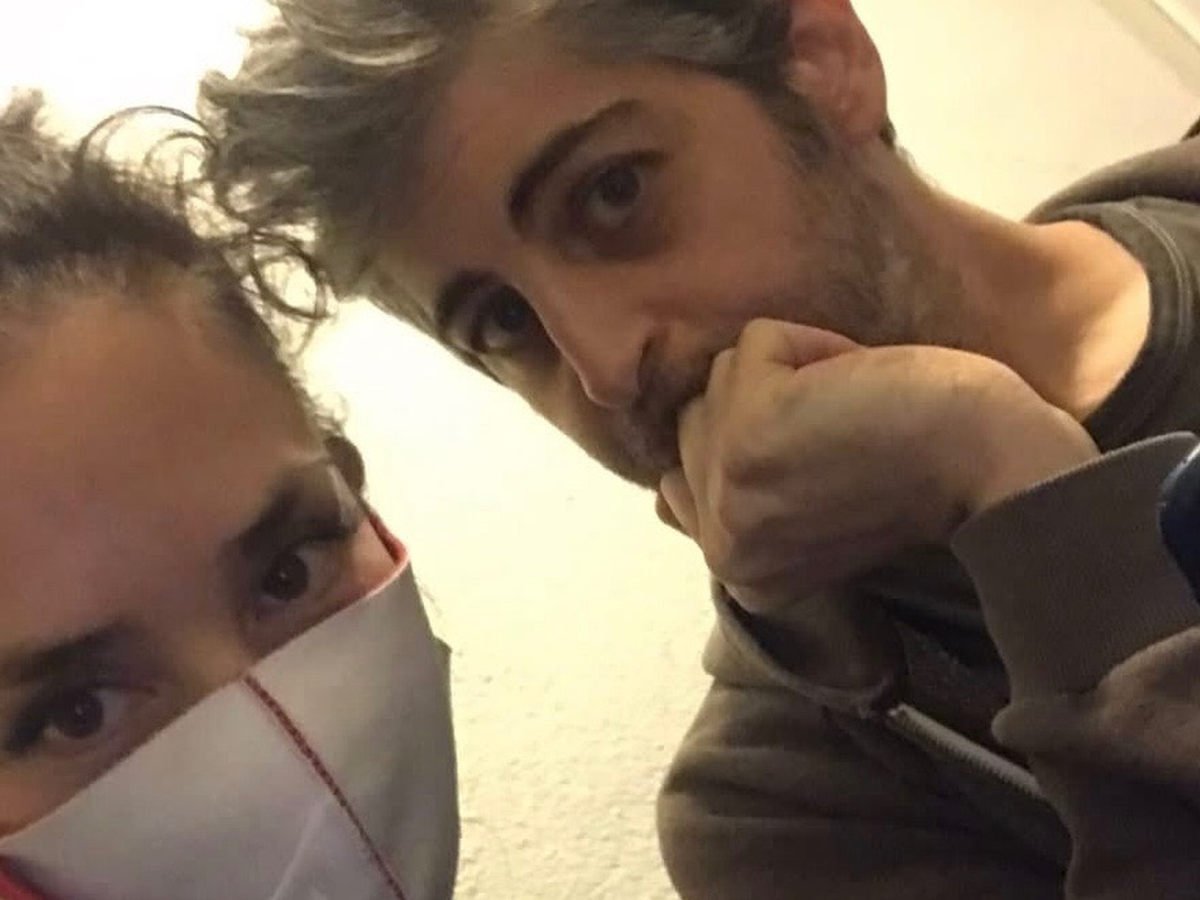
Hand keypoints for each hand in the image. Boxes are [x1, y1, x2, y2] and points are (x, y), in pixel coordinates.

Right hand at [659, 319, 1097, 612]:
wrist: (995, 467)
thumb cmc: (921, 478)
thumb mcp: (808, 509)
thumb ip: (732, 500)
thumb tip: (659, 489)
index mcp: (738, 574)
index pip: (679, 479)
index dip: (747, 441)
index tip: (819, 455)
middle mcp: (722, 548)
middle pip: (694, 420)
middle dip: (767, 405)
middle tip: (846, 437)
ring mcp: (730, 493)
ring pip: (720, 380)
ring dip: (793, 374)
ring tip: (853, 414)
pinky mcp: (751, 435)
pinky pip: (756, 344)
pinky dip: (813, 346)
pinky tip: (861, 389)